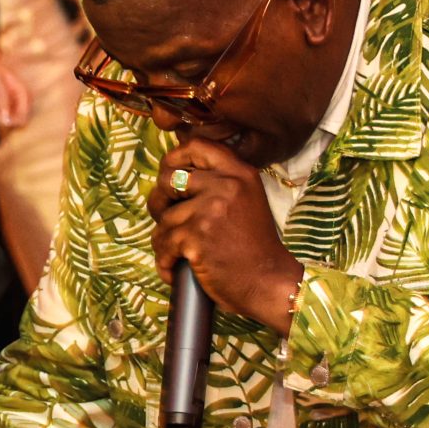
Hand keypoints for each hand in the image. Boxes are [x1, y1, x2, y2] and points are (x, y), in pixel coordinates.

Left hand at [146, 137, 303, 329]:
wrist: (268, 282)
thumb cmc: (255, 247)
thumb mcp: (247, 200)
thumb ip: (220, 182)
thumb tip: (174, 174)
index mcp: (239, 173)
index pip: (196, 145)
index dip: (174, 158)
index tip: (169, 176)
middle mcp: (226, 185)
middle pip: (168, 178)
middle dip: (160, 202)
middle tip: (167, 221)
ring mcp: (210, 210)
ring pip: (163, 219)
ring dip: (164, 240)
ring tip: (177, 255)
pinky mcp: (196, 237)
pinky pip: (162, 244)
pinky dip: (164, 262)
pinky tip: (174, 270)